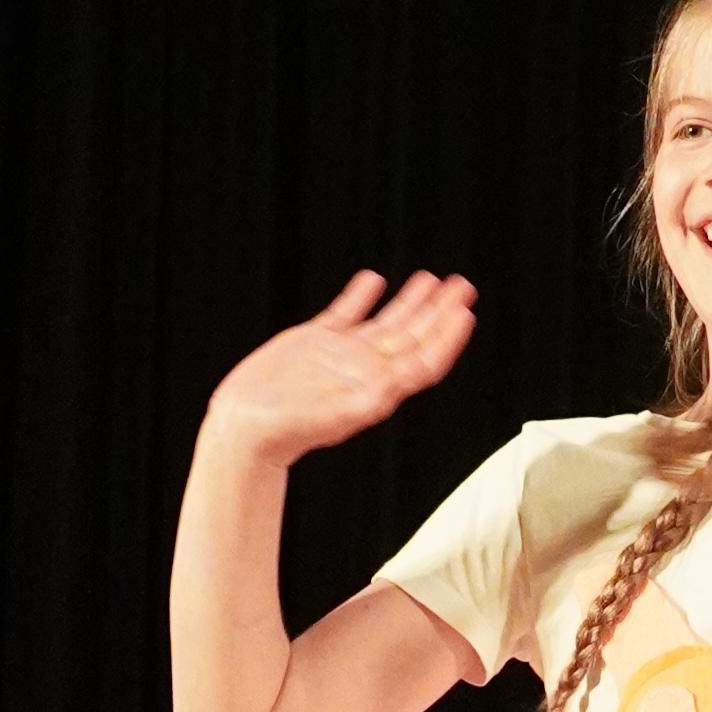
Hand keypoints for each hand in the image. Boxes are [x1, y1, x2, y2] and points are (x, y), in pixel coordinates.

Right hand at [203, 267, 474, 466]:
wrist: (246, 428)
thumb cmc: (288, 432)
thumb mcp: (333, 417)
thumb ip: (367, 401)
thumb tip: (396, 387)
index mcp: (378, 388)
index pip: (425, 360)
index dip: (448, 337)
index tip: (465, 313)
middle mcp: (365, 369)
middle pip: (414, 336)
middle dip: (440, 311)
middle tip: (462, 286)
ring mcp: (342, 354)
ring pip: (387, 322)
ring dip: (411, 300)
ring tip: (431, 279)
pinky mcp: (313, 342)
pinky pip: (345, 313)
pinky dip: (361, 295)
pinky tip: (373, 280)